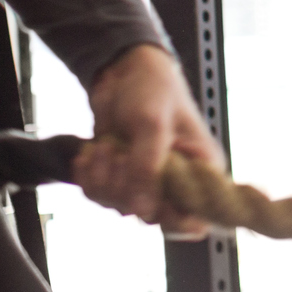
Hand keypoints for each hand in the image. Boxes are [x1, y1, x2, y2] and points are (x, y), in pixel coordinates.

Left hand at [72, 44, 224, 236]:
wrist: (124, 71)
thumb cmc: (152, 88)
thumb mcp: (152, 123)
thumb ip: (147, 167)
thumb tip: (142, 212)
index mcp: (201, 170)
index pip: (197, 218)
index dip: (173, 220)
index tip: (146, 201)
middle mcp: (177, 181)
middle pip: (151, 216)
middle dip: (125, 187)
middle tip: (117, 154)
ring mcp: (148, 180)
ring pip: (120, 206)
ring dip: (103, 178)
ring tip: (104, 146)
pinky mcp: (122, 176)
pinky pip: (100, 196)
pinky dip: (89, 177)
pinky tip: (89, 153)